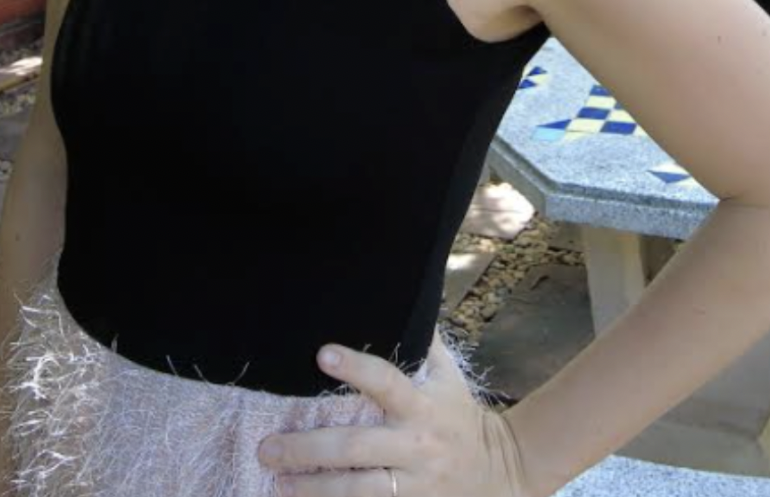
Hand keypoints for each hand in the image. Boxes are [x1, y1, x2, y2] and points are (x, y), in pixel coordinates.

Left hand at [256, 337, 533, 496]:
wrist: (501, 473)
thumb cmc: (460, 415)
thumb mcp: (448, 376)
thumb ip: (421, 342)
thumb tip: (397, 291)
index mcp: (424, 405)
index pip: (387, 382)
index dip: (356, 368)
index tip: (321, 354)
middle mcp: (416, 445)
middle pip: (356, 447)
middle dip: (308, 448)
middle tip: (268, 446)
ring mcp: (413, 484)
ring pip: (358, 490)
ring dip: (313, 487)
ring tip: (278, 481)